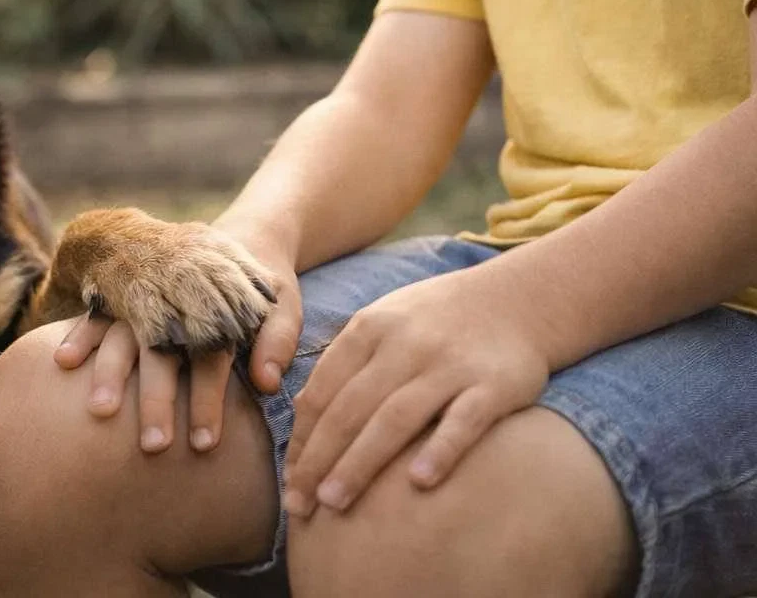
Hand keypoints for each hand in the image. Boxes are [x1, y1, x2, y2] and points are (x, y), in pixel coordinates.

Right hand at [51, 213, 295, 452]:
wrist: (236, 232)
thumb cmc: (262, 280)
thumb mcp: (282, 299)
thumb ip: (278, 339)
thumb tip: (266, 383)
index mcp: (222, 299)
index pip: (213, 354)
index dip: (207, 398)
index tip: (203, 443)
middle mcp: (180, 293)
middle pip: (164, 350)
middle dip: (156, 398)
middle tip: (153, 447)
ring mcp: (148, 289)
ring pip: (127, 334)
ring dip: (111, 371)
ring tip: (100, 412)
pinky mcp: (126, 289)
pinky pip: (99, 313)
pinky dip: (81, 335)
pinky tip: (64, 363)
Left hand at [282, 267, 547, 517]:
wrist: (516, 298)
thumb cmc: (434, 322)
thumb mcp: (382, 324)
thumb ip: (345, 364)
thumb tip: (301, 415)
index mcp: (368, 329)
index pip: (322, 390)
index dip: (301, 439)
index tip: (288, 482)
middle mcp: (403, 345)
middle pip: (350, 408)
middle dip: (319, 459)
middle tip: (299, 504)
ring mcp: (449, 364)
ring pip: (395, 417)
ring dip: (360, 462)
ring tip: (335, 502)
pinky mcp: (494, 384)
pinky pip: (464, 420)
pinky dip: (440, 449)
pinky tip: (419, 481)